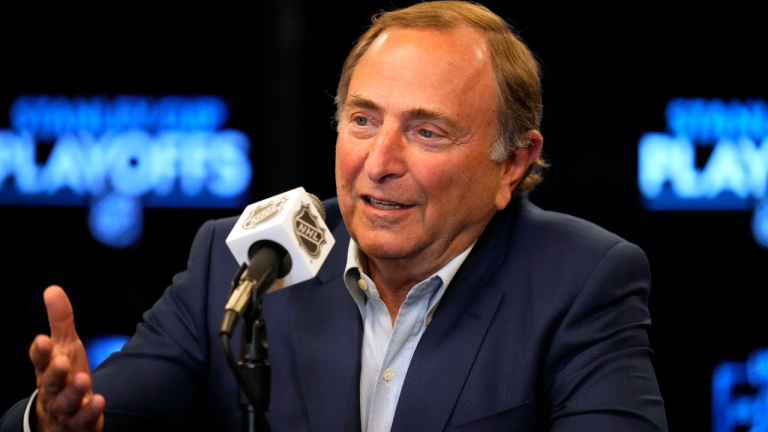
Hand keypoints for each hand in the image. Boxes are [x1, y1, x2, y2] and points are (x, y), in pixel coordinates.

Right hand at [29, 286, 104, 431]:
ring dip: (74, 391)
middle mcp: (53, 388)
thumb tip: (53, 289)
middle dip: (55, 373)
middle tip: (62, 362)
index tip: (42, 339)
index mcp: (47, 368)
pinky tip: (99, 401)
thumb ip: (60, 320)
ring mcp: (66, 407)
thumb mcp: (64, 346)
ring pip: (66, 401)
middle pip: (49, 382)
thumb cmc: (64, 374)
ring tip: (83, 380)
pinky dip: (89, 411)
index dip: (40, 351)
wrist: (63, 415)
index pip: (39, 359)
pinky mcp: (79, 422)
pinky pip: (83, 419)